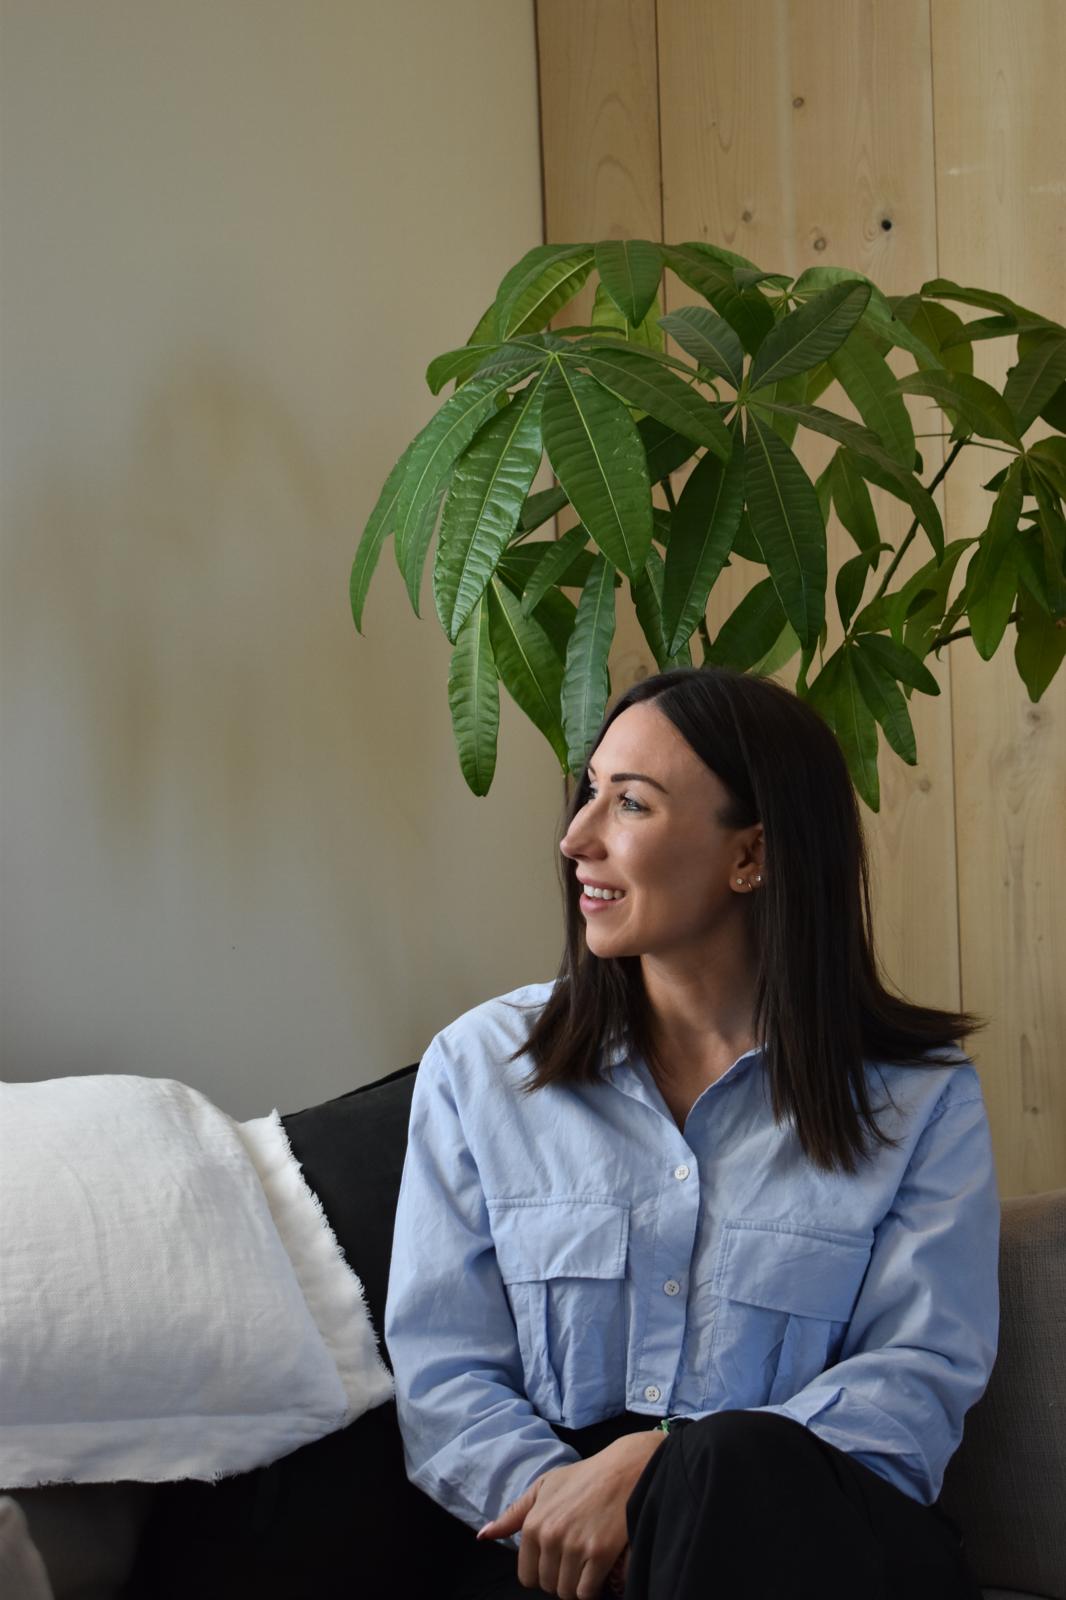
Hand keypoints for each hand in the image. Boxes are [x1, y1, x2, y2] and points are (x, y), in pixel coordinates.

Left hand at [477, 1430, 663, 1598]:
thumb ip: (513, 1515)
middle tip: (575, 1559)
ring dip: (577, 1584)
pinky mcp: (600, 1554)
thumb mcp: (543, 1488)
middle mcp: (550, 1537)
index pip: (527, 1575)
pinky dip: (593, 1588)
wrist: (624, 1470)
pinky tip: (599, 1570)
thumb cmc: (583, 1478)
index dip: (543, 1571)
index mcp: (533, 1523)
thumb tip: (483, 1536)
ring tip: (587, 1564)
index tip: (557, 1559)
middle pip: (548, 1585)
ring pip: (567, 1592)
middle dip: (561, 1577)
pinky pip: (587, 1592)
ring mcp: (575, 1547)